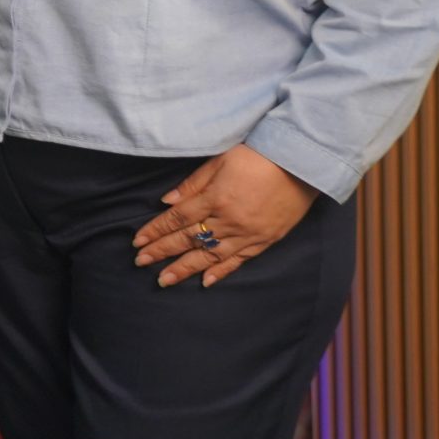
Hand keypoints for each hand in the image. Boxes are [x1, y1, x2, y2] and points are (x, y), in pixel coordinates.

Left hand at [132, 144, 320, 286]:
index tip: (138, 242)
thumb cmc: (257, 156)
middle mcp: (228, 220)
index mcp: (215, 198)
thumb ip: (193, 184)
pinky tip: (205, 282)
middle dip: (162, 251)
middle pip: (188, 239)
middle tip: (140, 262)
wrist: (300, 164)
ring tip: (164, 280)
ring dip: (184, 268)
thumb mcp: (219, 161)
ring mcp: (247, 234)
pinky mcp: (264, 241)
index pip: (177, 219)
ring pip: (209, 255)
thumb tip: (167, 202)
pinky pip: (238, 261)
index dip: (156, 231)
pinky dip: (221, 272)